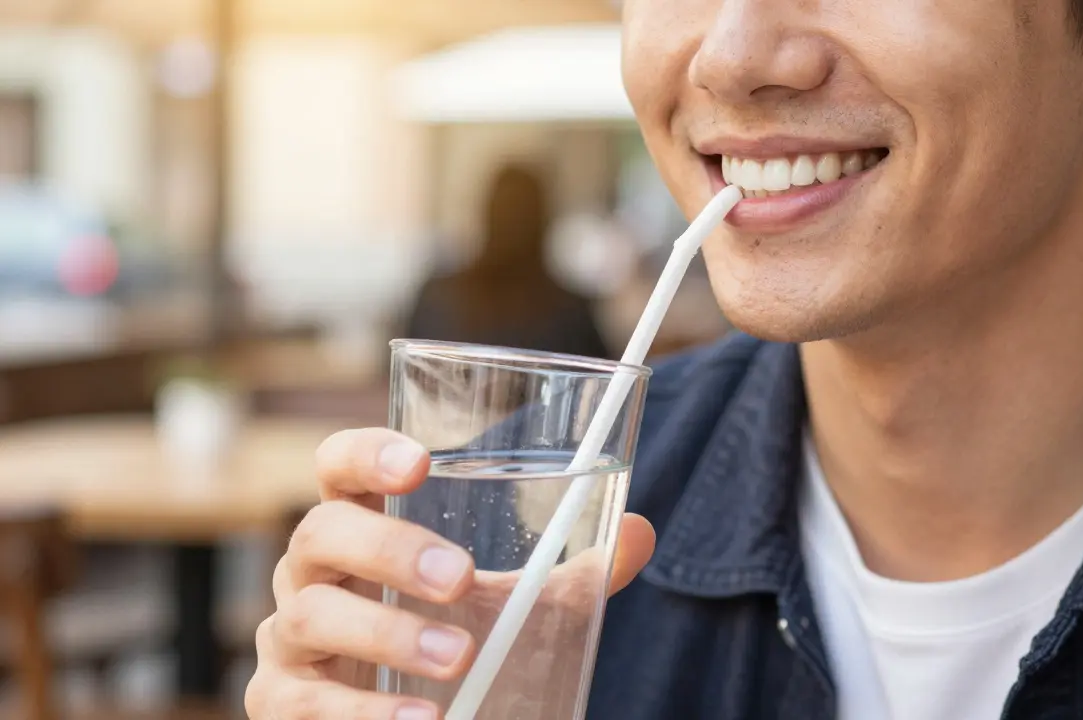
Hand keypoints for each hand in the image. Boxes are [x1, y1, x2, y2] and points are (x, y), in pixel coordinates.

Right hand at [245, 428, 655, 719]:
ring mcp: (289, 637)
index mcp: (361, 525)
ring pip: (311, 618)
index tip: (420, 461)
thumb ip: (571, 572)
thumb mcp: (512, 604)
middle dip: (390, 550)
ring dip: (386, 637)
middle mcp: (312, 570)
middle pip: (322, 533)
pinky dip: (362, 715)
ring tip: (457, 660)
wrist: (416, 716)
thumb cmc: (452, 637)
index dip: (366, 452)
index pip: (338, 466)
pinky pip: (301, 704)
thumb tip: (640, 533)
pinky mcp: (280, 703)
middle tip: (461, 579)